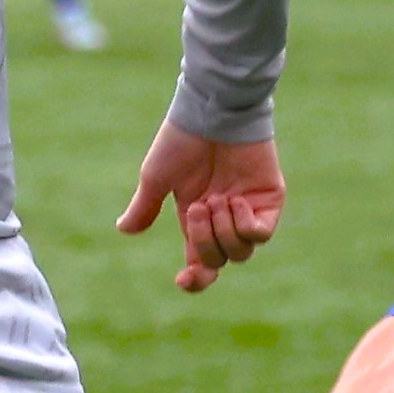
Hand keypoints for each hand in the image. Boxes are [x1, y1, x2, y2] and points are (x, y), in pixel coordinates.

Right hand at [116, 122, 284, 292]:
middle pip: (218, 260)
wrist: (212, 112)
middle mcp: (222, 220)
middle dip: (203, 240)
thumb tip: (123, 229)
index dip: (195, 280)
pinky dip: (245, 225)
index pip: (200, 264)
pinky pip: (262, 234)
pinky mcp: (269, 200)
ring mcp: (247, 211)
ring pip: (240, 252)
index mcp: (196, 220)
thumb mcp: (157, 177)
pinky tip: (235, 200)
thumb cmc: (182, 140)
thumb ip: (144, 207)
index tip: (182, 279)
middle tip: (198, 206)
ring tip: (216, 199)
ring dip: (223, 231)